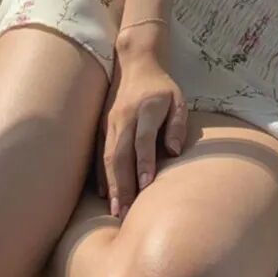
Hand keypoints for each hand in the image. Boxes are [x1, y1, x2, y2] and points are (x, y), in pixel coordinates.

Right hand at [95, 46, 187, 218]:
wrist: (135, 63)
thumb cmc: (162, 87)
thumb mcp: (178, 99)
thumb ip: (177, 125)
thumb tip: (174, 152)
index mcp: (146, 109)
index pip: (143, 138)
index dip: (144, 161)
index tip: (146, 185)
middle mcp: (125, 117)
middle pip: (121, 153)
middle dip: (123, 184)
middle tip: (127, 213)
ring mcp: (111, 122)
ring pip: (108, 157)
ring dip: (112, 185)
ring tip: (116, 210)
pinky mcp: (103, 126)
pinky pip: (99, 153)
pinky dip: (101, 174)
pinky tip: (105, 193)